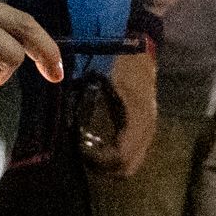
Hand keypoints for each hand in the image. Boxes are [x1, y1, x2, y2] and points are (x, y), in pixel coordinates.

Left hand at [86, 45, 157, 178]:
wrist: (140, 48)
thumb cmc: (120, 61)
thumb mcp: (100, 78)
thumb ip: (85, 99)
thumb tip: (66, 121)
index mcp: (138, 116)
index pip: (121, 155)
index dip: (98, 160)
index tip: (79, 150)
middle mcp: (147, 127)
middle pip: (128, 167)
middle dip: (103, 168)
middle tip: (81, 156)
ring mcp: (149, 128)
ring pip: (131, 163)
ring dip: (109, 164)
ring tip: (87, 152)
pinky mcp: (145, 127)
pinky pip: (133, 153)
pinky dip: (115, 156)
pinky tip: (97, 144)